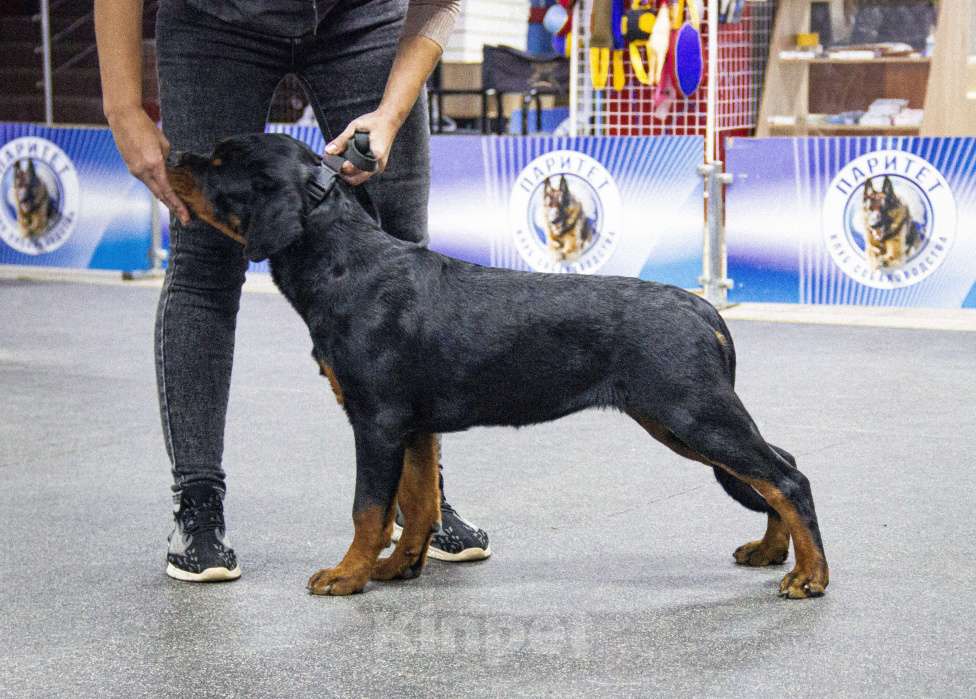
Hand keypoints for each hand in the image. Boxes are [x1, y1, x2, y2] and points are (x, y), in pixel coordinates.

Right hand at [106, 106, 189, 223]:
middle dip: (173, 207)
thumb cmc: (145, 127)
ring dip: (165, 199)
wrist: (122, 117)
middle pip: (160, 195)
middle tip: (185, 218)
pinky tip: (164, 192)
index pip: (168, 190)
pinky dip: (156, 187)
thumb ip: (167, 160)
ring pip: (153, 188)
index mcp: (154, 164)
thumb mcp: (163, 143)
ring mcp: (134, 170)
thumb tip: (169, 169)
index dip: (177, 205)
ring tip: (177, 207)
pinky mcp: (130, 167)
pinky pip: (146, 181)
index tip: (185, 216)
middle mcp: (142, 171)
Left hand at [324, 110, 400, 186]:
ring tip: (339, 160)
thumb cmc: (375, 122)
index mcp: (375, 155)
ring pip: (359, 179)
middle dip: (342, 173)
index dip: (341, 167)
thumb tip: (328, 151)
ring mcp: (378, 167)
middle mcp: (378, 165)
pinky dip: (353, 171)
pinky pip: (363, 174)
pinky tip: (348, 160)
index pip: (354, 169)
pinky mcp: (377, 167)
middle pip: (355, 179)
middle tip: (333, 162)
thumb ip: (341, 140)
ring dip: (347, 173)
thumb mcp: (355, 127)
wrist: (389, 121)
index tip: (331, 161)